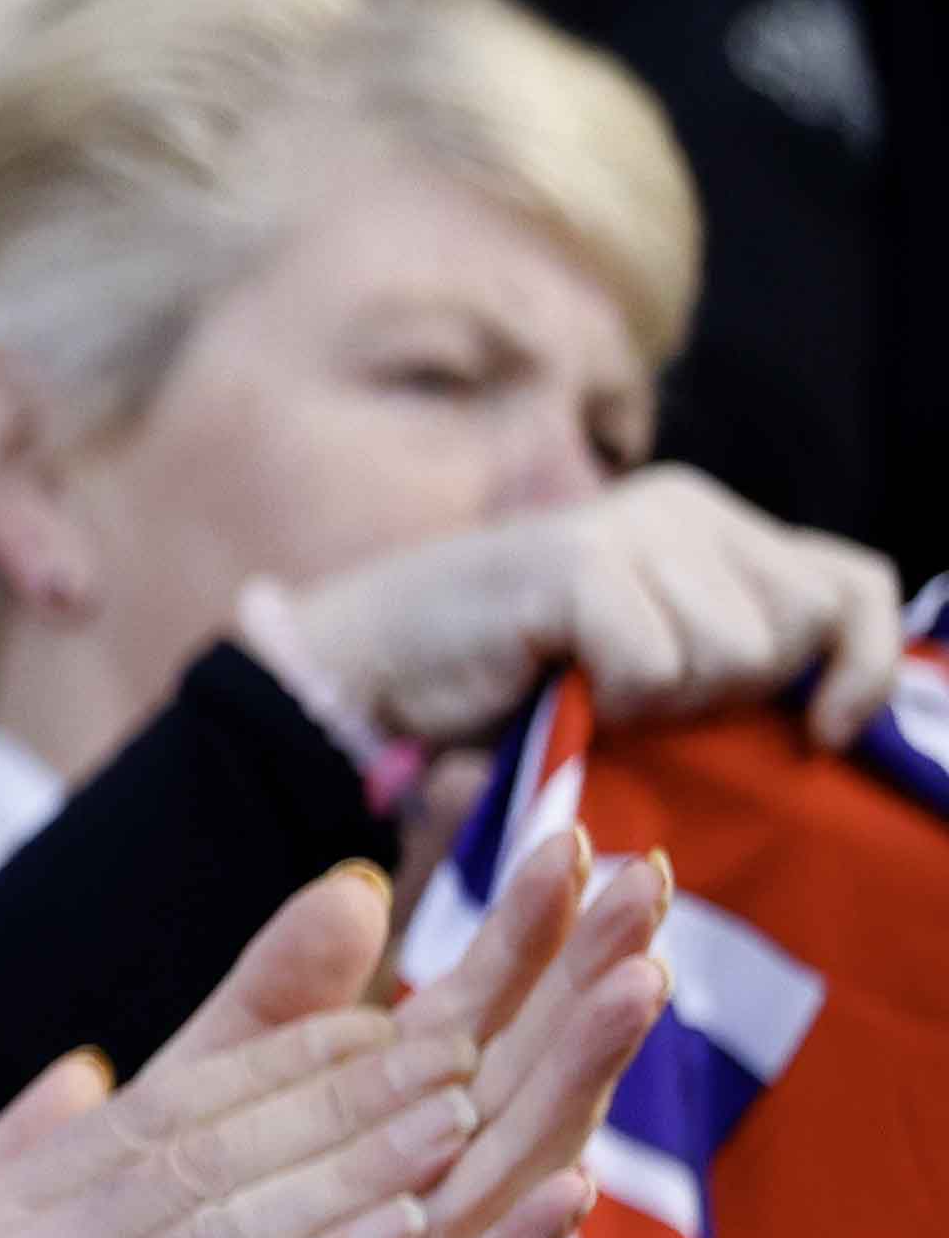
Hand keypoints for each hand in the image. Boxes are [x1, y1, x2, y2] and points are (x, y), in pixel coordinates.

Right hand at [270, 471, 908, 755]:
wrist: (371, 675)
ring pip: (738, 653)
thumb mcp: (662, 672)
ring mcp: (629, 527)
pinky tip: (561, 685)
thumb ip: (745, 661)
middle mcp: (683, 506)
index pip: (854, 586)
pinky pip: (658, 666)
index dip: (867, 664)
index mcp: (711, 525)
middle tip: (646, 696)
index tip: (822, 732)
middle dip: (741, 688)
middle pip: (804, 625)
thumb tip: (844, 709)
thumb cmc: (515, 689)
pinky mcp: (577, 562)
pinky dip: (613, 700)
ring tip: (596, 690)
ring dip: (669, 702)